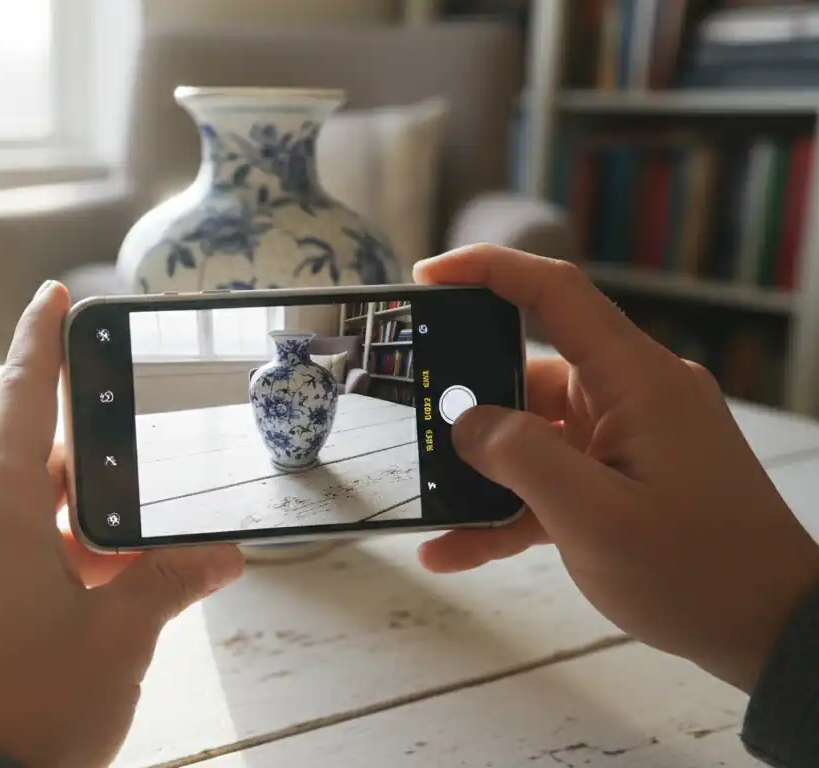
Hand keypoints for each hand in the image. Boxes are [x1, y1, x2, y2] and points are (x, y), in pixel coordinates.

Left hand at [0, 281, 243, 767]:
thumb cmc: (25, 712)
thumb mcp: (119, 636)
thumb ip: (167, 580)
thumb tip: (217, 555)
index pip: (18, 396)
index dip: (40, 341)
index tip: (52, 297)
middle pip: (31, 463)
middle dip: (94, 472)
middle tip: (148, 481)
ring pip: (18, 514)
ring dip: (76, 527)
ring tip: (136, 564)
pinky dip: (47, 557)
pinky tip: (94, 596)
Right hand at [414, 245, 818, 693]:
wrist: (770, 630)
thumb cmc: (700, 573)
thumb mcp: (595, 518)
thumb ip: (521, 458)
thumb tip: (466, 422)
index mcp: (637, 381)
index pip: (555, 294)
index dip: (489, 270)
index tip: (428, 275)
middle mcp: (634, 396)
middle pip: (531, 371)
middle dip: (469, 401)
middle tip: (415, 425)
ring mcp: (629, 438)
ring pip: (534, 433)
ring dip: (485, 473)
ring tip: (435, 512)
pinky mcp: (624, 478)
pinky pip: (553, 477)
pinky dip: (509, 507)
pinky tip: (457, 547)